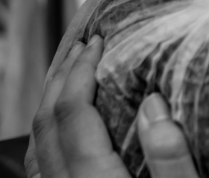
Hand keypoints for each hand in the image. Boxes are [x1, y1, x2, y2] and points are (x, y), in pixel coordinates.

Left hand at [25, 35, 197, 177]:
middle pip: (47, 124)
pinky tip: (62, 126)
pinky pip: (41, 166)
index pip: (73, 113)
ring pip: (37, 145)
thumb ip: (172, 160)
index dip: (81, 71)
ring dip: (50, 103)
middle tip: (80, 47)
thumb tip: (154, 106)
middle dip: (63, 77)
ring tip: (67, 75)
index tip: (97, 43)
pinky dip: (47, 134)